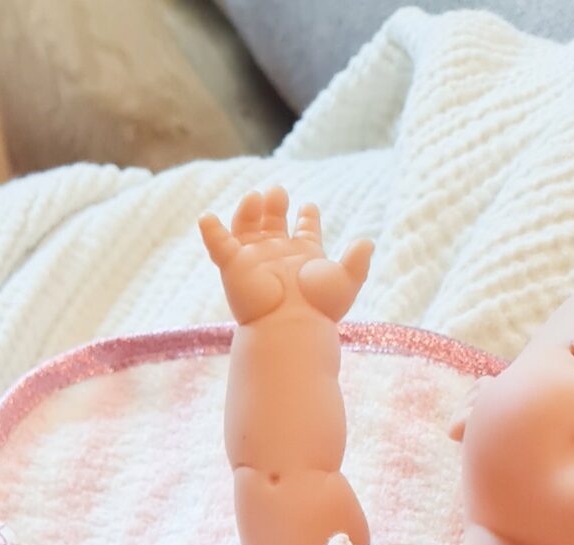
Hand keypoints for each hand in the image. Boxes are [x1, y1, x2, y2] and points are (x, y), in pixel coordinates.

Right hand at [199, 186, 372, 326]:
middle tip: (278, 193)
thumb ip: (357, 261)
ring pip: (246, 228)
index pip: (305, 230)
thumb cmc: (318, 307)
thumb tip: (367, 242)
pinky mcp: (233, 266)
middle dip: (275, 205)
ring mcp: (254, 260)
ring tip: (255, 197)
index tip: (309, 207)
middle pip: (272, 224)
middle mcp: (277, 256)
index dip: (308, 217)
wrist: (291, 323)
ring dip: (248, 211)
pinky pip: (218, 244)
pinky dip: (210, 230)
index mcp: (303, 256)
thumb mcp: (345, 280)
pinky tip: (206, 217)